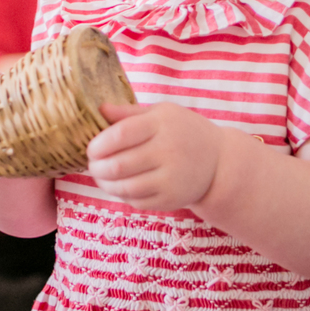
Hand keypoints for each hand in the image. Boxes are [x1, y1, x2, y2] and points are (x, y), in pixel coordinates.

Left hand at [85, 102, 222, 211]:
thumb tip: (99, 109)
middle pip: (118, 165)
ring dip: (104, 184)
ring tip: (100, 177)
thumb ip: (129, 112)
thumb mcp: (162, 113)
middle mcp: (168, 151)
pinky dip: (121, 195)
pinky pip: (136, 201)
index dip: (98, 144)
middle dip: (96, 167)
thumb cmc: (184, 131)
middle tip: (92, 165)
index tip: (91, 148)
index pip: (120, 135)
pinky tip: (119, 186)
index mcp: (162, 124)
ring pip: (124, 187)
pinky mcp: (171, 199)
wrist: (218, 161)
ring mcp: (170, 179)